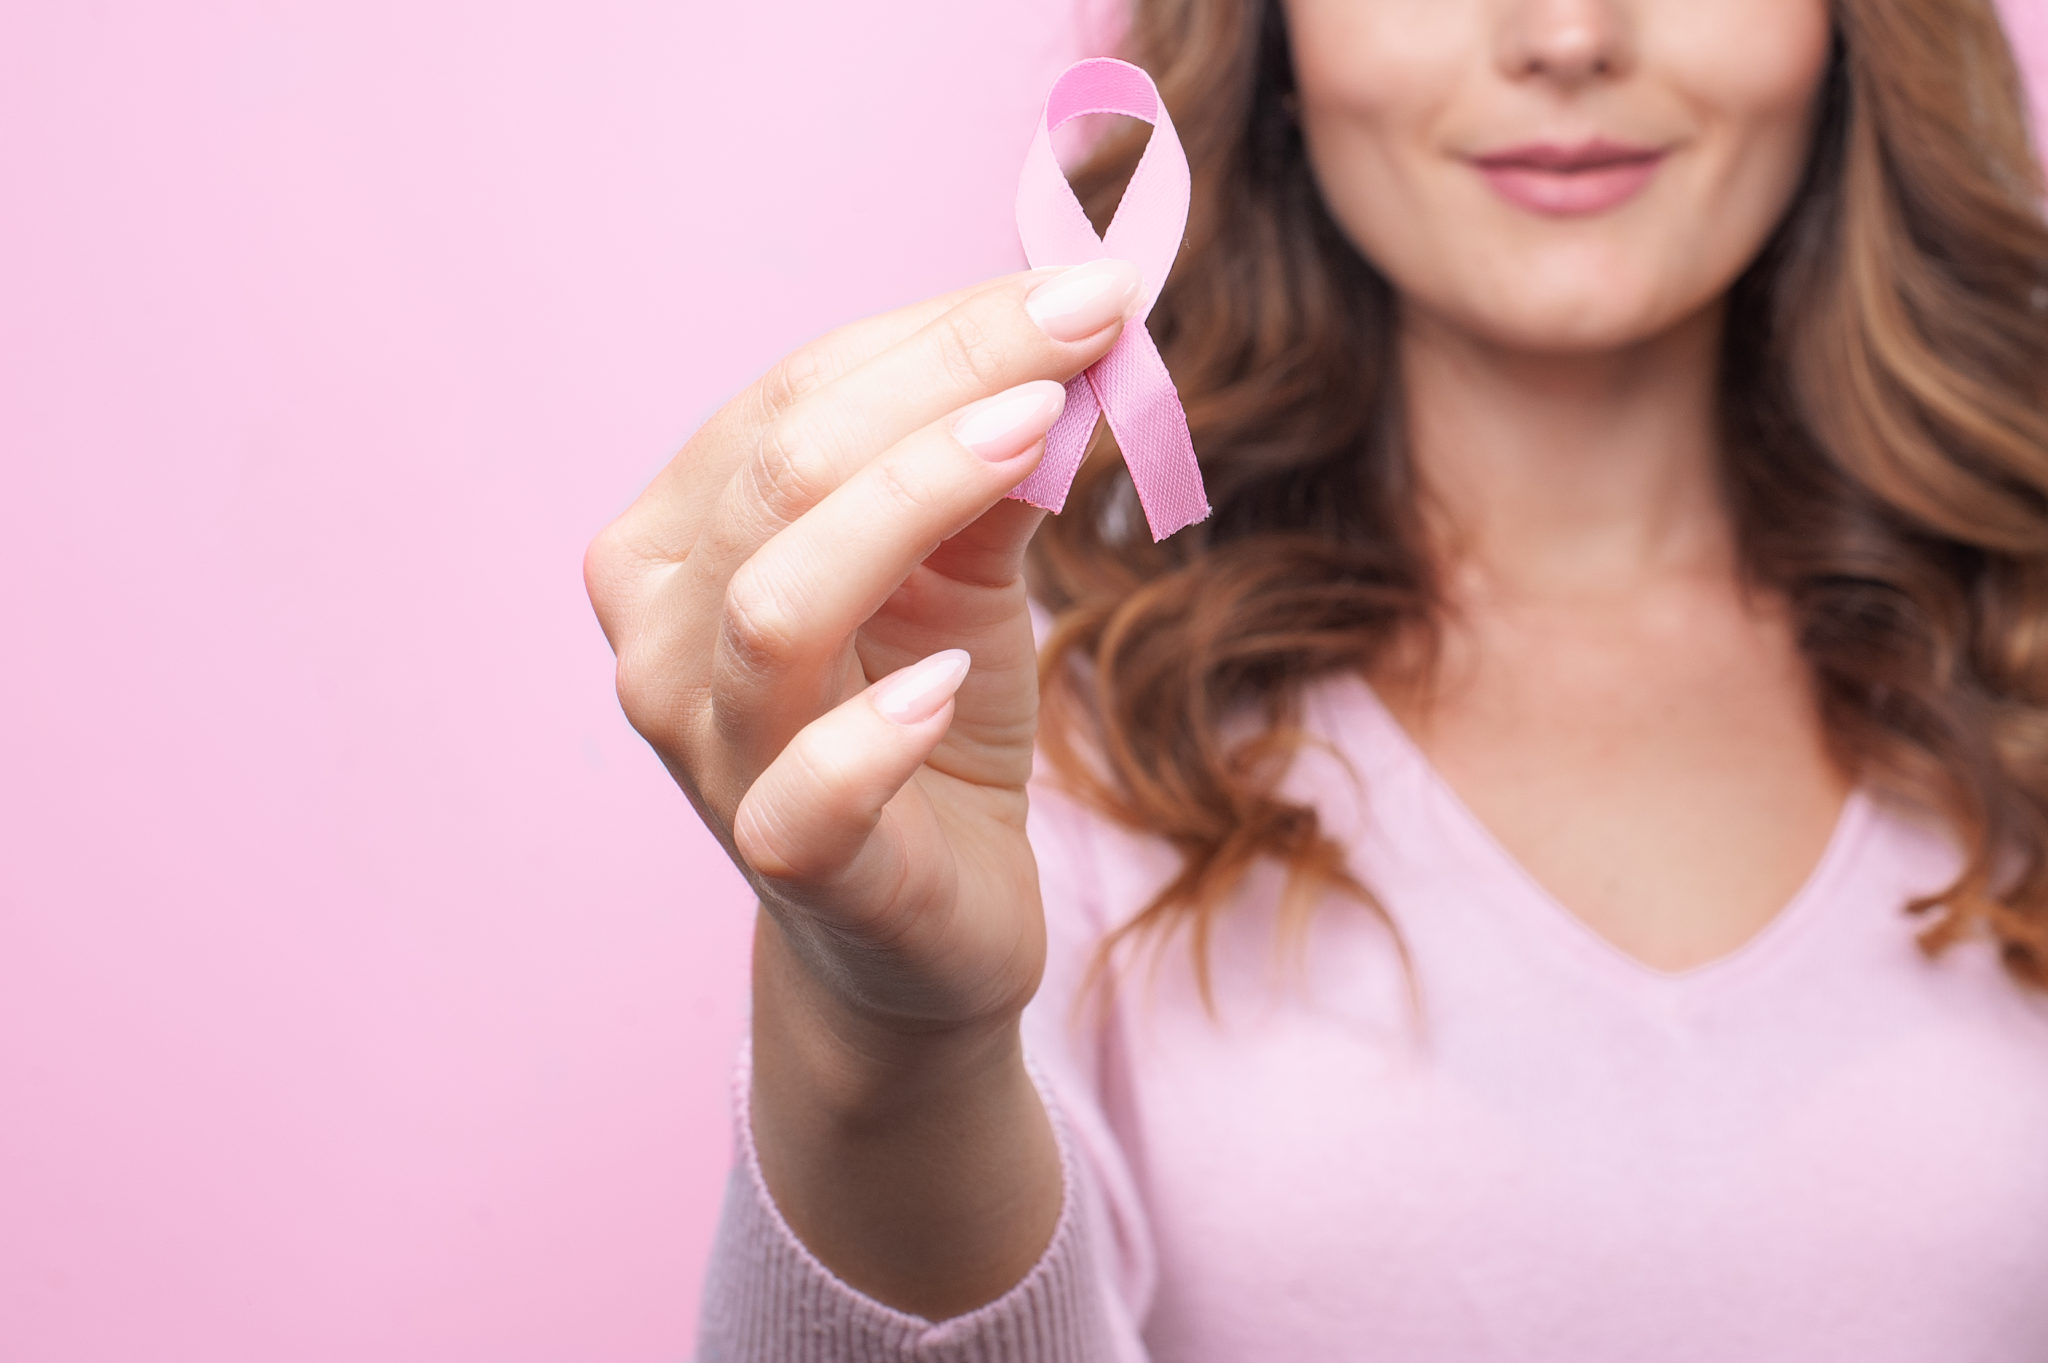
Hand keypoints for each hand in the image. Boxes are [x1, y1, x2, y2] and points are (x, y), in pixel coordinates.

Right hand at [584, 259, 1141, 1042]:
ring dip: (912, 501)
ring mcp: (711, 750)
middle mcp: (664, 633)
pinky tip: (953, 687)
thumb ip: (990, 472)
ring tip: (1037, 439)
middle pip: (784, 470)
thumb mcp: (963, 576)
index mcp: (685, 535)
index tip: (1086, 287)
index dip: (944, 332)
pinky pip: (808, 789)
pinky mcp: (787, 860)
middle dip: (949, 378)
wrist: (920, 926)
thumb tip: (1073, 340)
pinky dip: (879, 733)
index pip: (796, 395)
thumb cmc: (927, 723)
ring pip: (779, 600)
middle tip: (1094, 322)